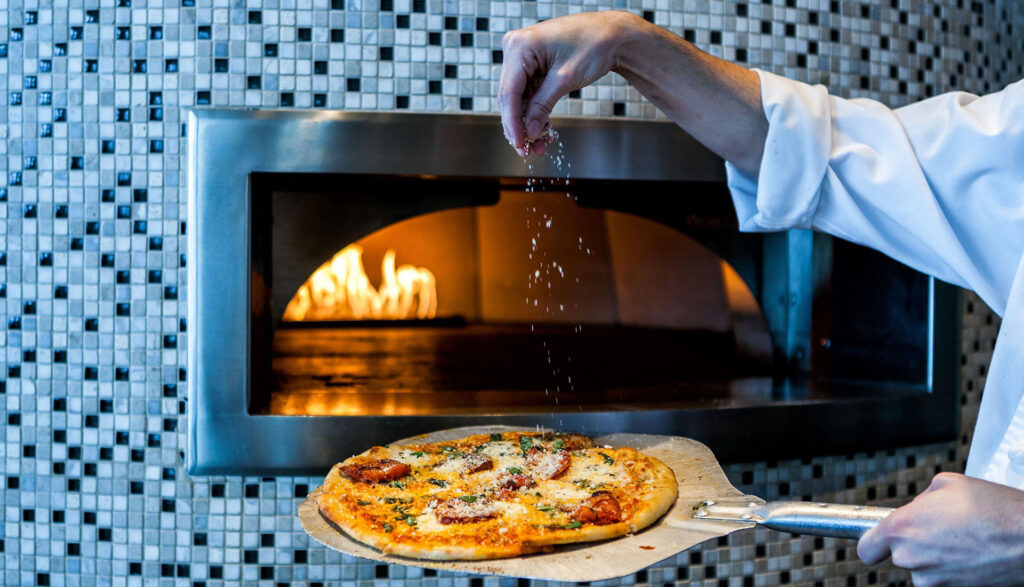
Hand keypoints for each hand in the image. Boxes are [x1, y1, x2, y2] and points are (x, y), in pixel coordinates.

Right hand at [498, 11, 647, 156]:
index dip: (513, 123)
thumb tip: (529, 132)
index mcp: (519, 46)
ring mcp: (523, 55)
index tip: (520, 144)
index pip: (509, 93)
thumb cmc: (593, 45)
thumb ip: (542, 106)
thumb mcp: (565, 80)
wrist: (612, 35)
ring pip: (518, 98)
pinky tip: (544, 131)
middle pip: (510, 97)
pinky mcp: (532, 64)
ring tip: (539, 146)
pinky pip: (529, 93)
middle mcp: (516, 48)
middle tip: (527, 150)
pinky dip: (536, 112)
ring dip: (528, 123)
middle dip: (519, 126)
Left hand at [857, 472, 1023, 585]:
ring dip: (937, 558)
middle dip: (916, 543)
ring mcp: (932, 580)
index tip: (878, 541)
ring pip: (923, 569)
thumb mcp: (947, 484)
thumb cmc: (994, 510)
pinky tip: (971, 556)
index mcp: (901, 528)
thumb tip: (916, 509)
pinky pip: (943, 581)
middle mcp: (911, 558)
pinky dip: (953, 570)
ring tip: (964, 541)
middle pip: (899, 556)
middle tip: (943, 530)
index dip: (874, 543)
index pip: (866, 548)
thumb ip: (920, 500)